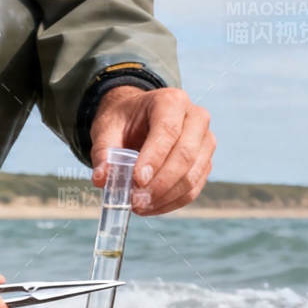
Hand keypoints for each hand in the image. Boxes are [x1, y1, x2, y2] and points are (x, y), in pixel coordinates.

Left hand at [89, 85, 214, 215]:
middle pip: (185, 154)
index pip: (168, 130)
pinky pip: (193, 188)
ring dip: (166, 196)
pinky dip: (172, 202)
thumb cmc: (125, 120)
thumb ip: (103, 152)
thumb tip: (102, 179)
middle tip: (136, 201)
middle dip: (160, 183)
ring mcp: (205, 141)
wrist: (139, 118)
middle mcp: (195, 117)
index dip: (154, 158)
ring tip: (140, 206)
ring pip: (192, 175)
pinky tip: (151, 207)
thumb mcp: (107, 129)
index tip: (137, 180)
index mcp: (171, 100)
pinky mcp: (205, 162)